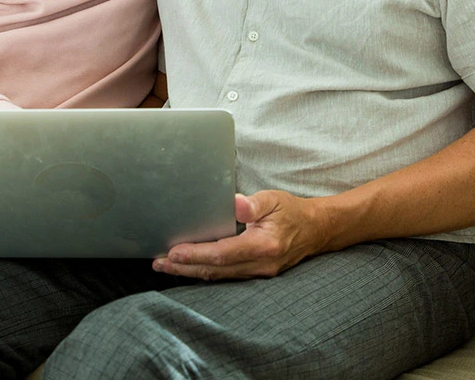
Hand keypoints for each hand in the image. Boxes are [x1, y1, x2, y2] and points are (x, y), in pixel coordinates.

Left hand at [152, 190, 331, 280]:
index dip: (196, 254)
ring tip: (166, 266)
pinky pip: (226, 276)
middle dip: (185, 268)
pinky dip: (205, 272)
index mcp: (264, 246)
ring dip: (191, 272)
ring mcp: (258, 273)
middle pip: (216, 270)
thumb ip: (254, 204)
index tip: (173, 252)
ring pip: (219, 276)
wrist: (316, 230)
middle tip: (158, 263)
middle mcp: (260, 265)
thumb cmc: (292, 211)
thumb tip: (235, 203)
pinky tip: (189, 268)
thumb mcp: (274, 199)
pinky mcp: (255, 274)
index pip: (223, 253)